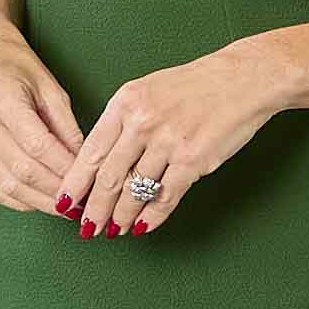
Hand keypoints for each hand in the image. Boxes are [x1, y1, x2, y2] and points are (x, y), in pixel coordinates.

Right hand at [0, 28, 83, 210]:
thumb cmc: (19, 66)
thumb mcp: (50, 87)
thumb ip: (66, 126)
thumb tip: (84, 164)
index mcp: (1, 98)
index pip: (38, 146)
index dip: (65, 169)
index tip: (90, 183)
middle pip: (22, 171)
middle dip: (56, 192)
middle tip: (83, 204)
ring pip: (7, 186)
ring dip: (40, 203)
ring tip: (67, 209)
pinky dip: (19, 201)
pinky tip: (40, 203)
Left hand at [55, 41, 285, 237]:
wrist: (243, 78)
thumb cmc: (196, 85)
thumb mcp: (148, 90)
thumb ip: (123, 121)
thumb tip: (102, 161)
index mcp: (126, 102)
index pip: (91, 151)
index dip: (76, 182)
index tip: (65, 201)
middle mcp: (143, 121)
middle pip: (109, 177)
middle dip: (94, 208)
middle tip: (86, 226)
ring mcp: (168, 142)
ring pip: (135, 191)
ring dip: (121, 217)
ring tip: (114, 229)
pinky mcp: (194, 160)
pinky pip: (166, 197)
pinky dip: (152, 217)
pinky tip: (143, 226)